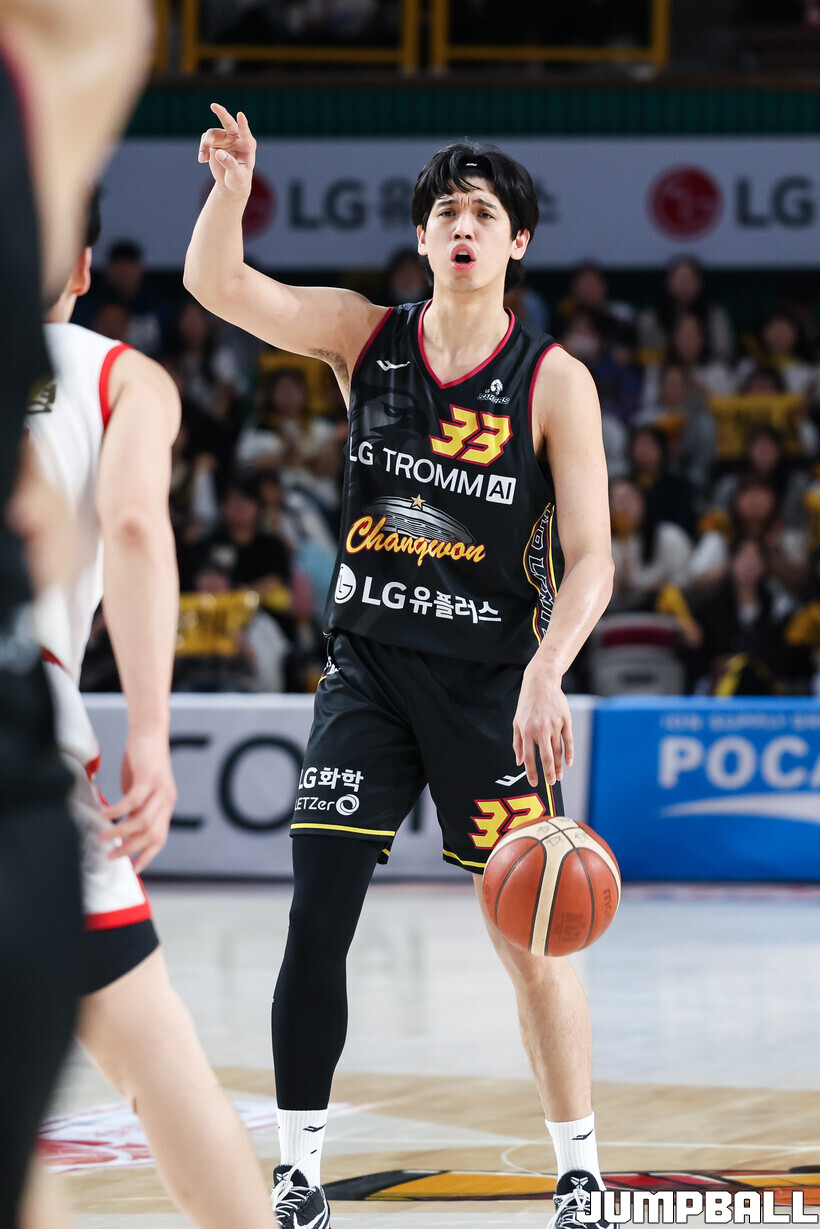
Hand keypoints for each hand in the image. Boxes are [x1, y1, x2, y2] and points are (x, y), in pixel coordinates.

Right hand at [99, 731, 176, 874]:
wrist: (150, 732)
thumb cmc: (142, 762)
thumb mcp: (141, 791)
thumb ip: (136, 810)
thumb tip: (123, 829)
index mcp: (166, 806)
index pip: (160, 838)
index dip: (148, 856)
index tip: (134, 869)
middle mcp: (166, 801)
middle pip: (152, 835)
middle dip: (131, 850)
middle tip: (111, 856)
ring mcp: (159, 790)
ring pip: (143, 822)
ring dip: (120, 833)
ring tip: (103, 836)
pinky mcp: (149, 778)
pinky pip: (133, 801)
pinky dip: (117, 811)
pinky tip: (104, 814)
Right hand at [198, 103, 255, 197]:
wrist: (231, 183)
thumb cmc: (239, 180)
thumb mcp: (237, 175)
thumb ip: (230, 164)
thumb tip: (218, 153)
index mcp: (247, 145)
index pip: (245, 133)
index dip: (243, 124)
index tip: (240, 115)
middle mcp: (236, 138)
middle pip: (229, 123)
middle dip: (221, 113)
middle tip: (214, 105)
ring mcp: (225, 138)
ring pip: (212, 134)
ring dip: (205, 145)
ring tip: (203, 159)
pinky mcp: (214, 141)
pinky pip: (205, 140)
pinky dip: (202, 150)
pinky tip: (203, 160)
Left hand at [512, 656, 573, 788]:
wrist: (541, 682)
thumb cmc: (527, 704)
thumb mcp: (517, 722)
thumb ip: (517, 743)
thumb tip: (518, 762)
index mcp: (527, 731)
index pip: (529, 757)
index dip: (532, 772)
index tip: (535, 782)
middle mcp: (541, 729)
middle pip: (546, 757)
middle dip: (549, 773)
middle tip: (551, 783)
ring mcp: (554, 724)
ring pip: (558, 750)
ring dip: (559, 765)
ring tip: (559, 776)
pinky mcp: (565, 720)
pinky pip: (568, 740)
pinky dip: (569, 753)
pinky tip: (568, 763)